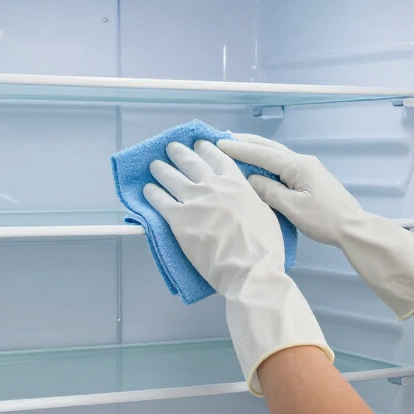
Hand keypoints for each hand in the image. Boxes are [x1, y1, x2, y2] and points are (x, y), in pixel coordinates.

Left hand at [144, 139, 282, 296]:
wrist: (249, 269)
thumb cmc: (264, 246)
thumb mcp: (265, 211)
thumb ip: (249, 197)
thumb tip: (242, 193)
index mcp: (236, 183)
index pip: (218, 157)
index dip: (206, 149)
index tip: (198, 144)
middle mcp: (212, 186)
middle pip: (190, 162)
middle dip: (179, 152)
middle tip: (172, 148)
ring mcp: (193, 201)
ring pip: (171, 177)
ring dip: (161, 169)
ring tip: (155, 165)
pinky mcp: (177, 219)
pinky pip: (159, 200)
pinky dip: (152, 193)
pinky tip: (148, 190)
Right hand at [216, 134, 362, 247]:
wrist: (352, 227)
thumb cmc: (324, 220)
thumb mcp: (292, 208)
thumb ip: (269, 192)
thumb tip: (250, 179)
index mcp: (298, 166)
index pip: (263, 154)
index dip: (240, 149)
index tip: (219, 142)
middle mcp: (303, 161)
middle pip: (270, 148)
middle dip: (247, 143)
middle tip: (224, 138)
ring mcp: (308, 168)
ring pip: (277, 155)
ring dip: (257, 150)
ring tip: (237, 147)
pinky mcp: (310, 178)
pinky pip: (283, 165)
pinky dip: (267, 161)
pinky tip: (259, 165)